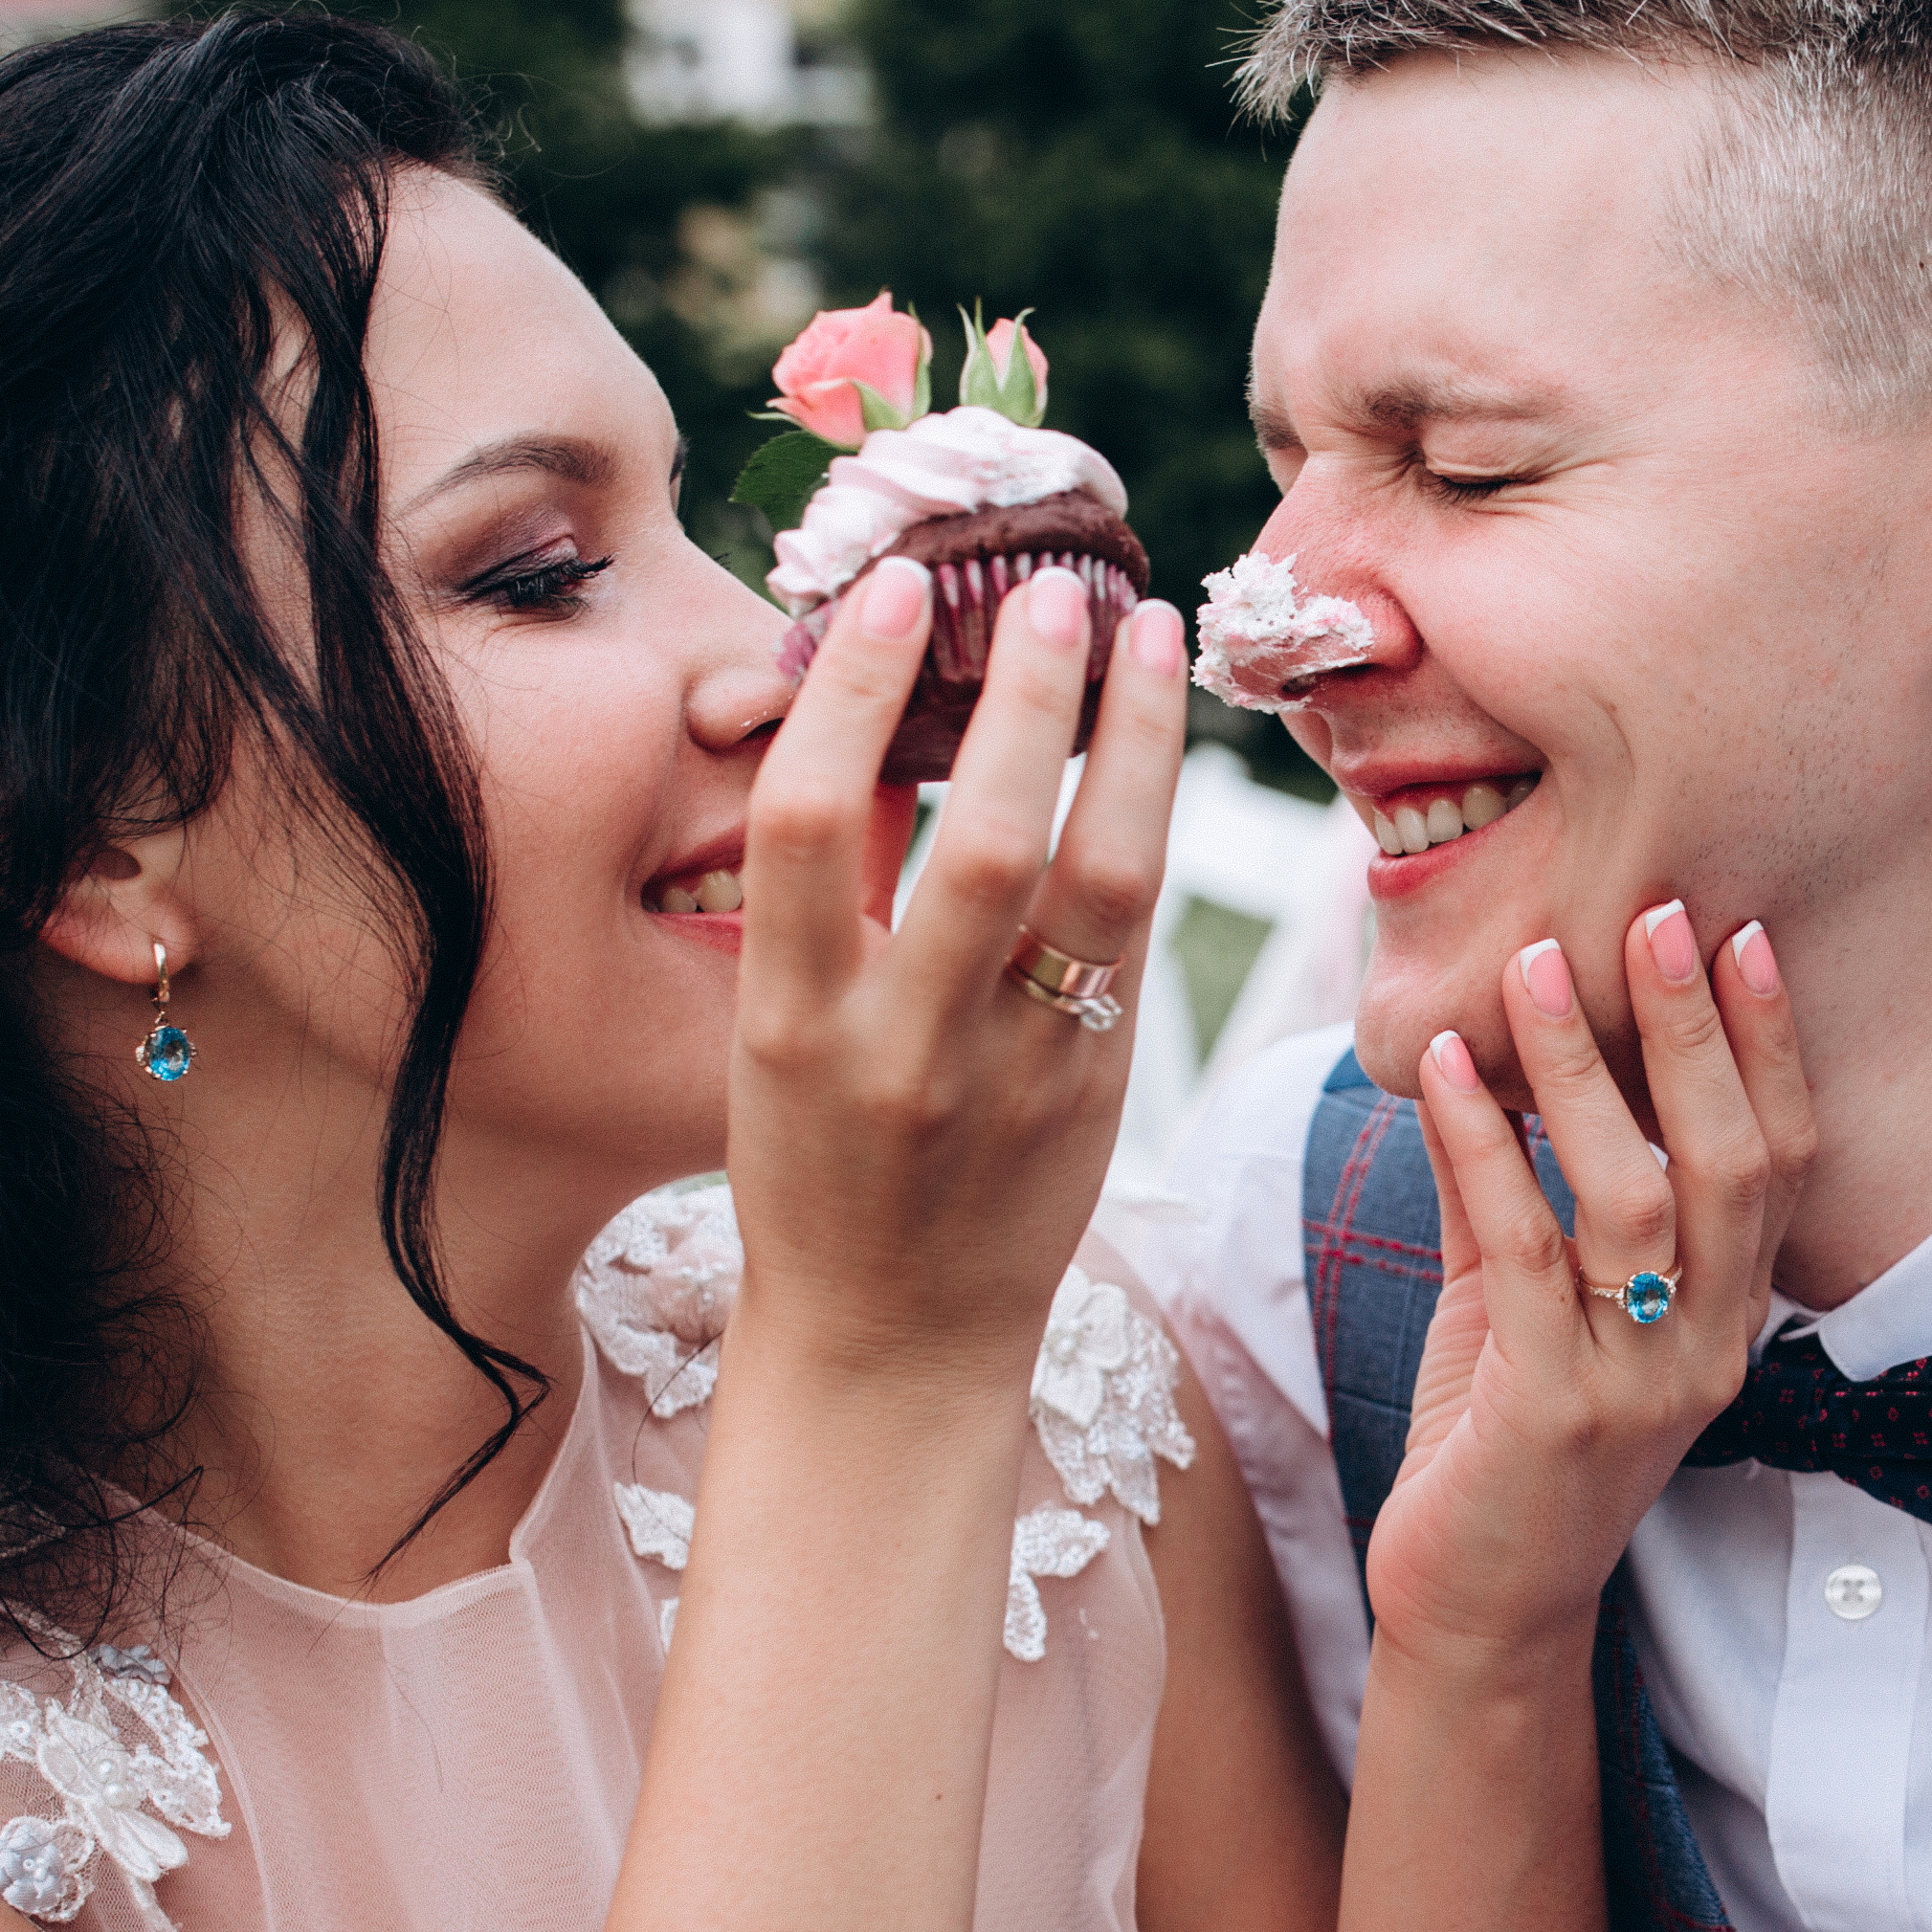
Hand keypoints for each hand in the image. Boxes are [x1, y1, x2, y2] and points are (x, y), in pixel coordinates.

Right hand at [722, 561, 1182, 1385]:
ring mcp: (1018, 1078)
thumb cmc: (815, 1167)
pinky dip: (1148, 823)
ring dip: (1133, 743)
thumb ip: (828, 882)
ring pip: (1102, 885)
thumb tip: (866, 701)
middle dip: (1029, 701)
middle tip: (1056, 586)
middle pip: (986, 844)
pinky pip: (1135, 938)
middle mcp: (905, 1051)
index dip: (853, 692)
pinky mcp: (1101, 1095)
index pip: (807, 825)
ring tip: (1145, 630)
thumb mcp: (774, 1032)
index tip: (895, 590)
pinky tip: (1157, 740)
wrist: (890, 1345)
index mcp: (790, 1024)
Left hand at [1364, 903, 1811, 1672]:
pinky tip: (1442, 1072)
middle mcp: (1706, 1343)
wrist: (1473, 1605)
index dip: (1769, 1045)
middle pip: (1731, 1162)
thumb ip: (1520, 1185)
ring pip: (1638, 1198)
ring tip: (1533, 966)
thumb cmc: (1499, 1439)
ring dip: (1585, 1072)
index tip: (1741, 932)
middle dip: (1698, 1032)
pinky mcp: (1555, 1413)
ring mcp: (1640, 1383)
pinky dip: (1482, 1149)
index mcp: (1724, 1308)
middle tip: (1655, 915)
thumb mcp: (1521, 1297)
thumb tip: (1487, 1048)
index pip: (1779, 1157)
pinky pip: (1526, 1255)